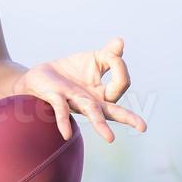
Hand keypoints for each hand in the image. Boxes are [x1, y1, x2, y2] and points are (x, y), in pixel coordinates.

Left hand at [10, 36, 146, 142]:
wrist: (38, 78)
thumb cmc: (68, 73)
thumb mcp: (92, 60)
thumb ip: (109, 54)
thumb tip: (121, 42)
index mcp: (101, 93)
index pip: (121, 83)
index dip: (120, 67)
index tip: (113, 54)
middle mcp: (91, 101)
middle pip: (113, 110)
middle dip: (128, 118)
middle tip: (143, 127)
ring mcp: (75, 101)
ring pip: (91, 112)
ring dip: (100, 125)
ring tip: (110, 138)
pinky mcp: (56, 98)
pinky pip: (61, 110)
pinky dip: (64, 122)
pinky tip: (66, 134)